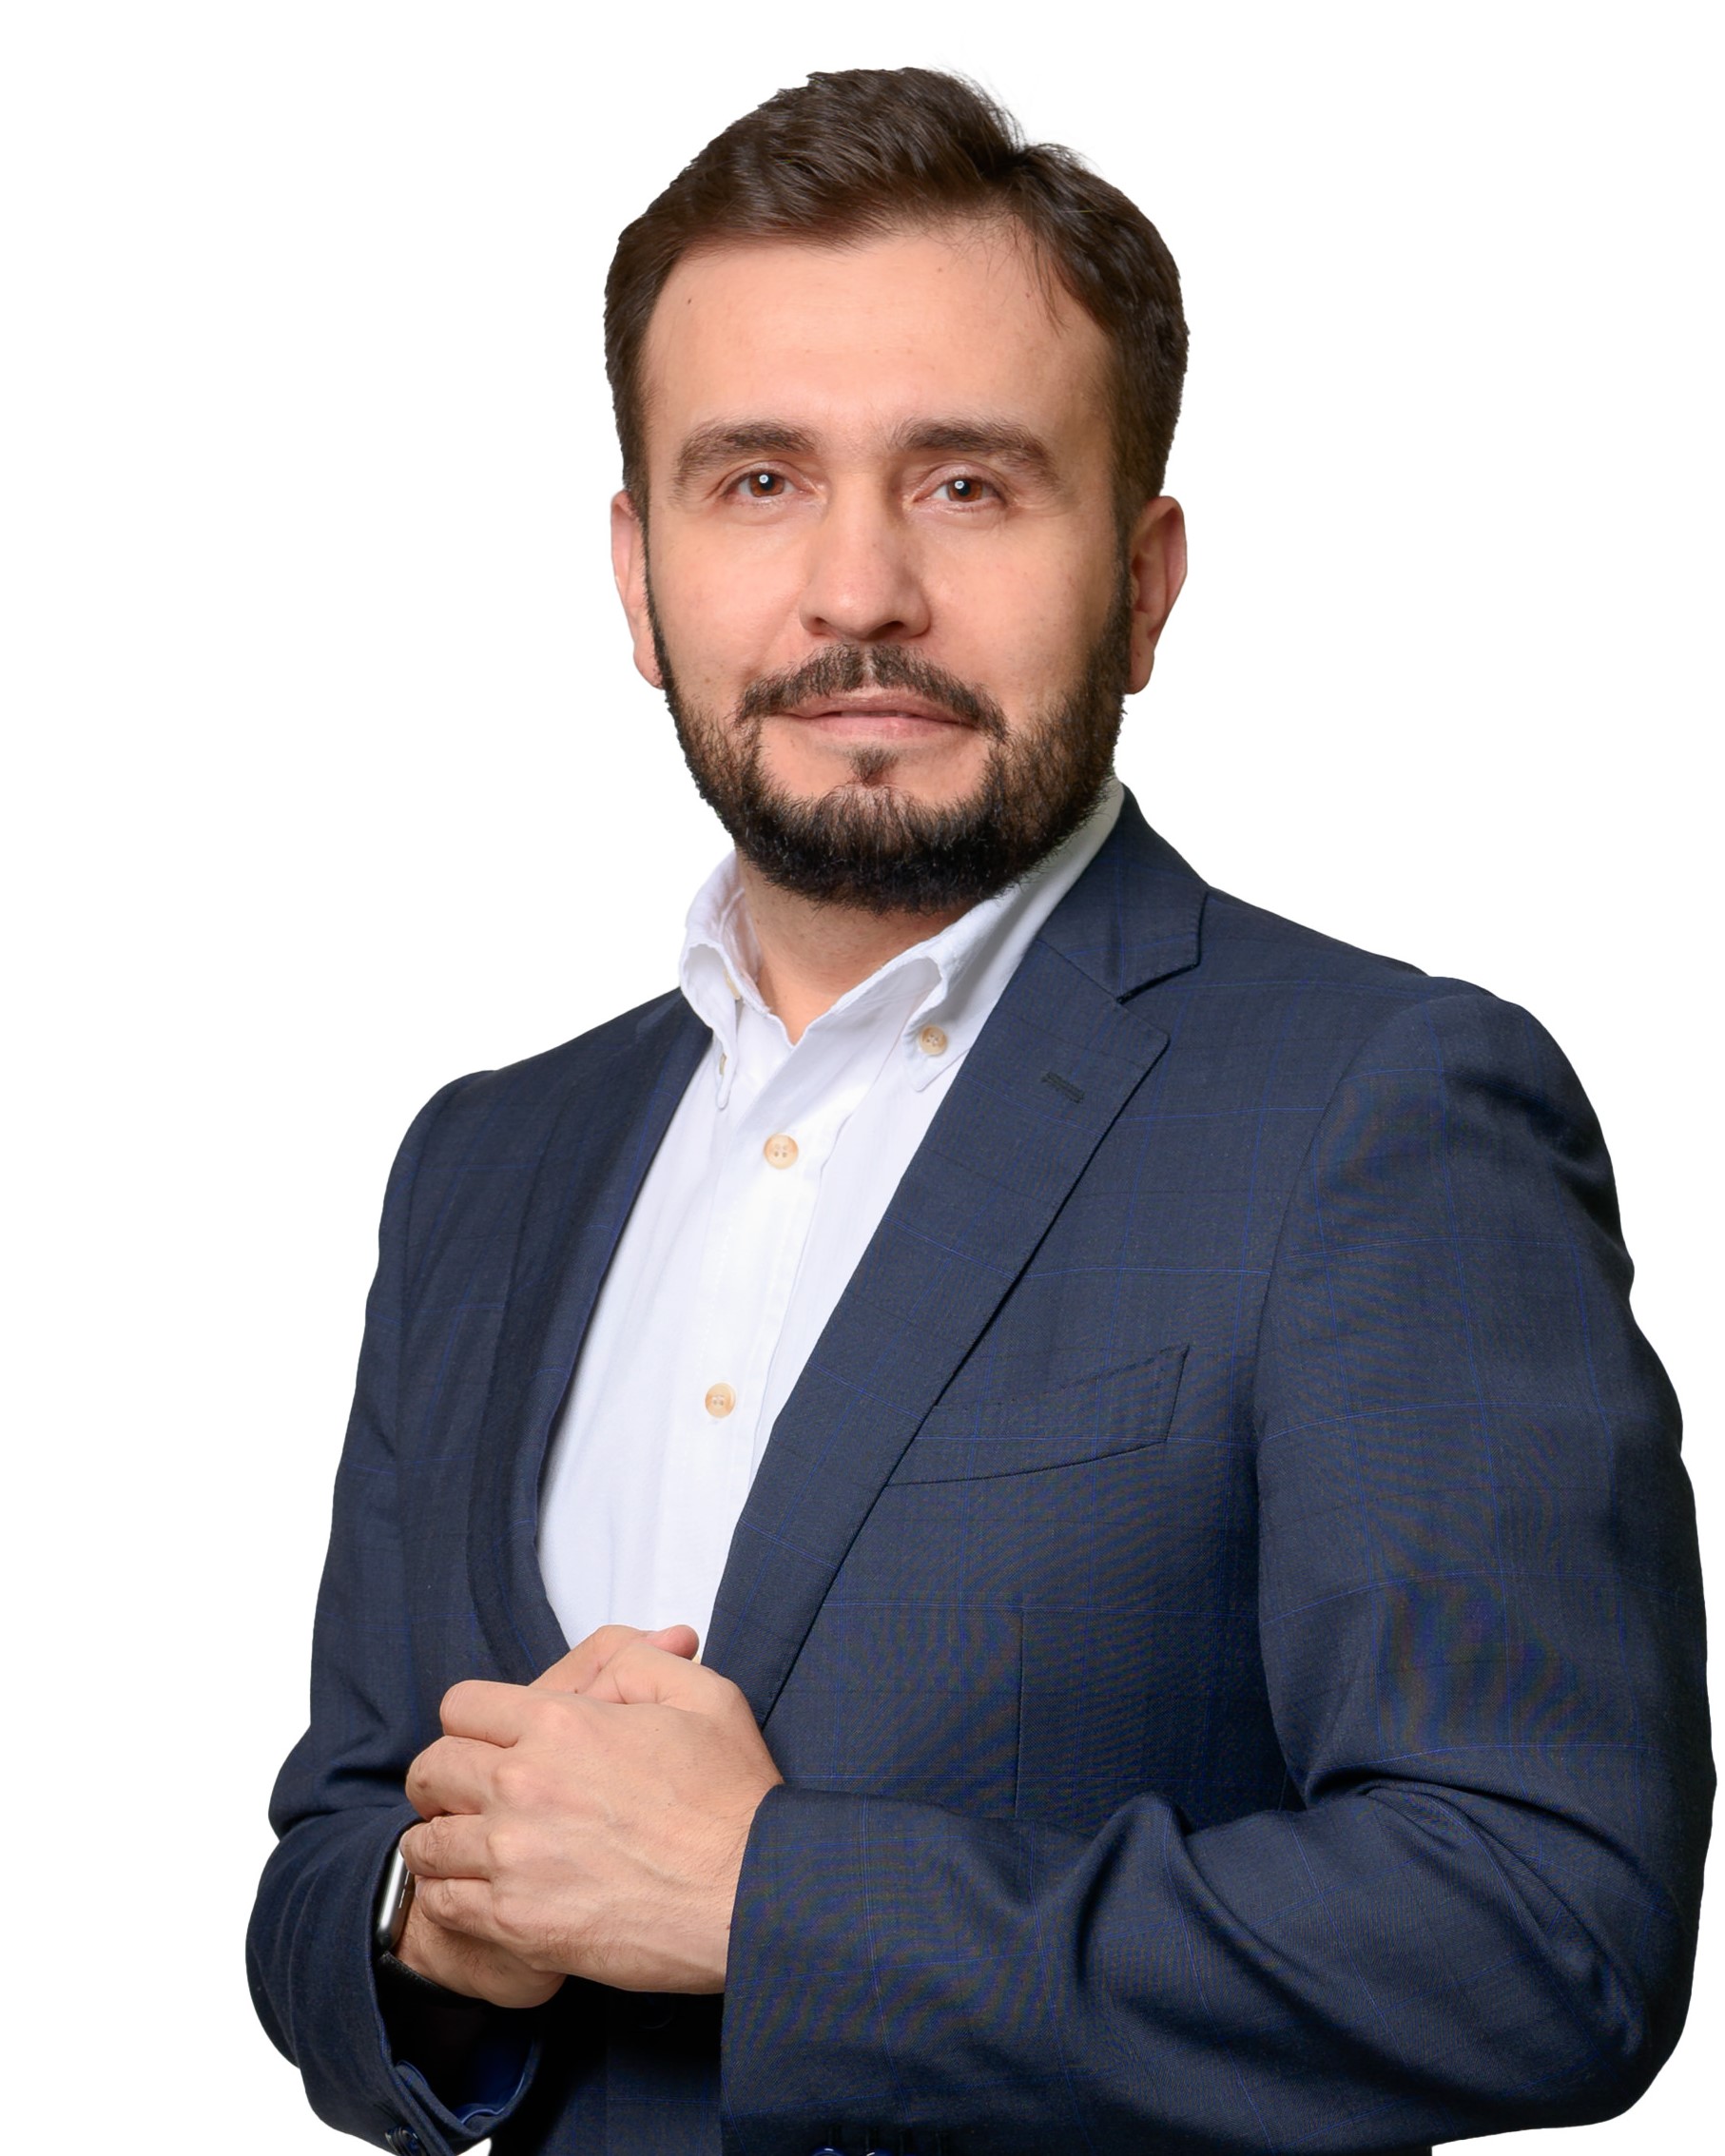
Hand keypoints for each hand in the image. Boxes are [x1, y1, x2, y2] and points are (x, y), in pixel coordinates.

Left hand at [400, 1625, 780, 1992]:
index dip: (473, 1721)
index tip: (488, 1743)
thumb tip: (610, 1656)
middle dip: (444, 1779)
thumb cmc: (732, 1800)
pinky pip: (444, 1905)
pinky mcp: (518, 1922)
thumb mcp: (702, 1695)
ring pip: (427, 1843)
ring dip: (444, 1840)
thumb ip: (638, 1659)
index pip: (461, 1707)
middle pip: (432, 1771)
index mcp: (561, 1723)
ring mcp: (514, 1856)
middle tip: (467, 1795)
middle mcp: (523, 1783)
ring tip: (471, 1849)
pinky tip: (481, 1895)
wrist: (750, 1894)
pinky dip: (452, 1899)